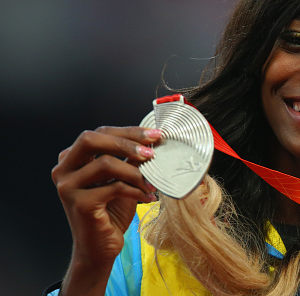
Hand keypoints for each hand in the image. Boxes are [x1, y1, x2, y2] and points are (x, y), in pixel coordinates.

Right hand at [51, 126, 160, 293]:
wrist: (101, 247)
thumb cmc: (112, 211)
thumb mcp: (123, 178)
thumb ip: (129, 158)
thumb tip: (152, 139)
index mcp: (72, 158)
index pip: (100, 133)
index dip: (128, 131)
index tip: (155, 135)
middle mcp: (63, 169)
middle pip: (92, 139)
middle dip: (126, 141)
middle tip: (152, 151)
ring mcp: (67, 186)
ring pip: (106, 163)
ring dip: (136, 172)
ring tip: (152, 183)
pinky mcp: (79, 203)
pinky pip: (114, 187)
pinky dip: (136, 190)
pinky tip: (147, 197)